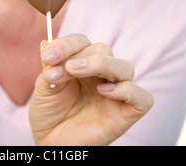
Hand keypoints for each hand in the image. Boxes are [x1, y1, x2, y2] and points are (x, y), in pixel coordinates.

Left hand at [29, 34, 153, 145]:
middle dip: (81, 55)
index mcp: (82, 62)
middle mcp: (101, 74)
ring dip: (101, 64)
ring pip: (125, 67)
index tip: (48, 56)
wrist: (51, 143)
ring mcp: (115, 92)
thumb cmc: (49, 113)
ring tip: (75, 71)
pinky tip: (103, 92)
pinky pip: (142, 97)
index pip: (82, 41)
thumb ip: (49, 66)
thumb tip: (47, 43)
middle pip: (103, 50)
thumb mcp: (44, 86)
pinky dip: (127, 90)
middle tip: (64, 69)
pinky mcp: (127, 113)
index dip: (66, 44)